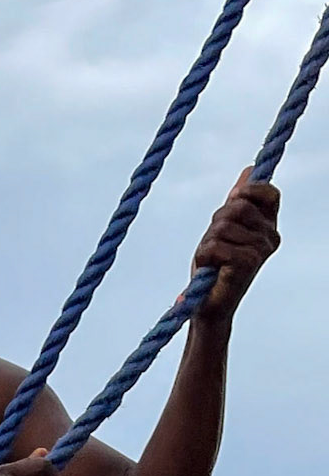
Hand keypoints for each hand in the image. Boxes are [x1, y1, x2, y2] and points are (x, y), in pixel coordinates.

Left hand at [192, 172, 279, 321]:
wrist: (207, 305)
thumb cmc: (214, 267)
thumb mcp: (223, 228)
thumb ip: (237, 201)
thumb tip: (249, 170)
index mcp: (269, 225)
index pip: (268, 192)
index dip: (248, 190)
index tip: (232, 202)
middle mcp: (271, 237)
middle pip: (238, 206)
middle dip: (217, 222)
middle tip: (215, 244)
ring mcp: (261, 250)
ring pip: (224, 225)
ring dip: (208, 241)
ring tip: (213, 260)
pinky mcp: (248, 263)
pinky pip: (216, 245)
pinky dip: (204, 256)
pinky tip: (210, 269)